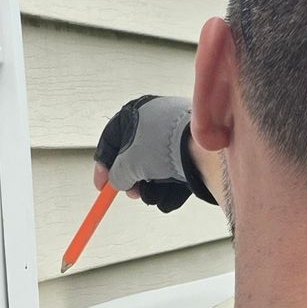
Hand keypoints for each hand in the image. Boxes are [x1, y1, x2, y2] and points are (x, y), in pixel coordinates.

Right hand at [93, 94, 213, 212]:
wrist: (204, 149)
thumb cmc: (163, 147)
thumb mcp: (128, 163)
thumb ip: (117, 173)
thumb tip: (117, 181)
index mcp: (136, 112)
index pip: (112, 139)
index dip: (104, 165)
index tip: (102, 186)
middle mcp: (157, 119)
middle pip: (136, 155)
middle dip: (133, 180)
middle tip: (133, 194)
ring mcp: (177, 134)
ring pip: (156, 167)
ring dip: (152, 187)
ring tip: (155, 195)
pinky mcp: (194, 150)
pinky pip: (176, 171)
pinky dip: (171, 187)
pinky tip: (172, 195)